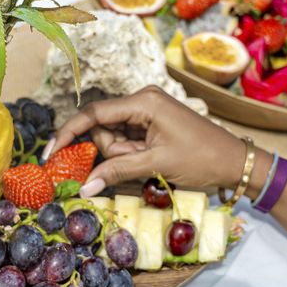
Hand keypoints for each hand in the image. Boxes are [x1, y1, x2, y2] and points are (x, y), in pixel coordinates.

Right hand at [49, 86, 249, 196]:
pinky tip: (151, 163)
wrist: (235, 163)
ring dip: (125, 158)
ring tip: (153, 164)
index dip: (69, 133)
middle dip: (113, 153)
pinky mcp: (152, 126)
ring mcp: (148, 113)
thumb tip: (85, 186)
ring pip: (115, 139)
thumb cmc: (202, 158)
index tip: (51, 154)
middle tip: (139, 165)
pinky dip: (132, 157)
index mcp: (144, 101)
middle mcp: (143, 101)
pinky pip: (128, 142)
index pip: (94, 114)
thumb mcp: (157, 164)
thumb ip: (118, 171)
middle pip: (104, 129)